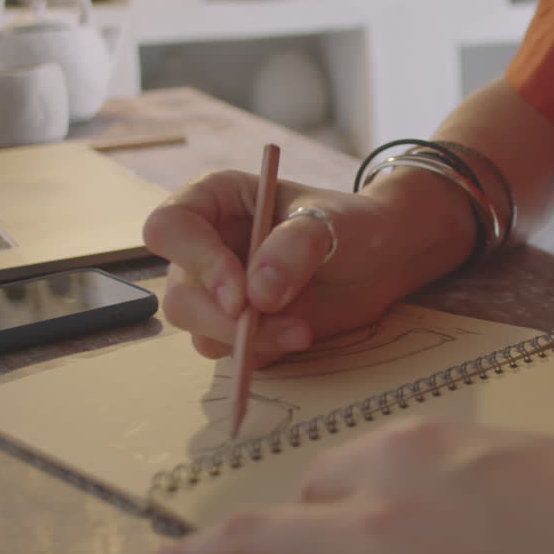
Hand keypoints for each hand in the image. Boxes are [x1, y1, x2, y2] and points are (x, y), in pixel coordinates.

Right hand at [133, 417, 553, 553]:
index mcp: (377, 544)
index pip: (251, 546)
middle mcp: (390, 478)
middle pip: (298, 506)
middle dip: (286, 546)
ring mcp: (433, 444)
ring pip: (348, 476)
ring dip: (339, 516)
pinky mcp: (472, 432)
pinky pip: (398, 459)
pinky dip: (386, 492)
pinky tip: (431, 527)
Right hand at [142, 170, 437, 365]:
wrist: (383, 257)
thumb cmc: (353, 223)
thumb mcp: (331, 222)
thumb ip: (294, 248)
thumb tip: (256, 294)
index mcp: (214, 200)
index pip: (170, 229)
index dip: (198, 263)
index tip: (240, 295)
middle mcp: (206, 245)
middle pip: (180, 294)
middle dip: (225, 320)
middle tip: (280, 325)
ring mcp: (218, 290)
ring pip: (200, 330)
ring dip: (249, 340)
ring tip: (302, 328)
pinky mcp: (237, 325)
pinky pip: (229, 351)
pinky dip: (261, 353)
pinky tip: (298, 336)